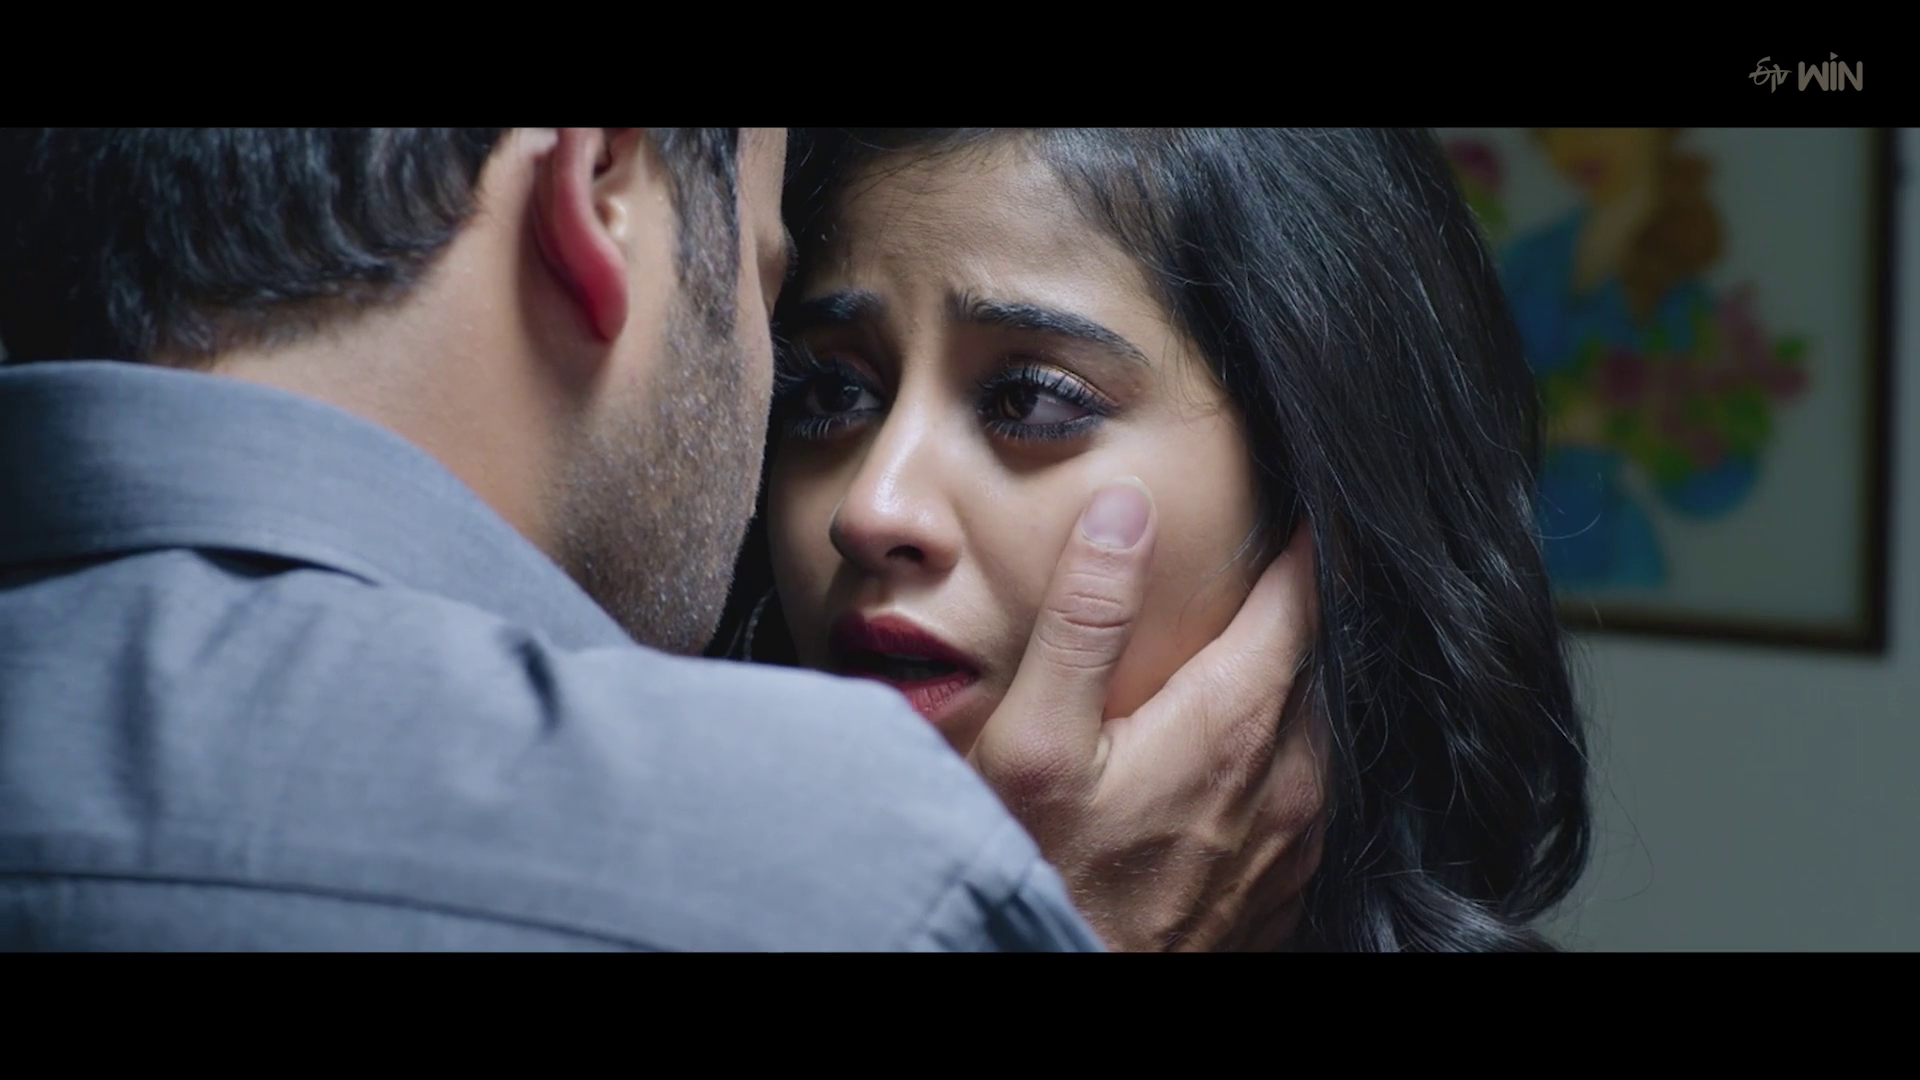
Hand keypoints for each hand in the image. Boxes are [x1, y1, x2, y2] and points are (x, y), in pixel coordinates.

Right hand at [968, 478, 1326, 951]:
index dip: (1306, 543)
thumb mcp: (1035, 742)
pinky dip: (1292, 748)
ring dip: (1299, 680)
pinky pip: (1315, 791)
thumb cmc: (1047, 875)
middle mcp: (1288, 779)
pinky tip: (1246, 746)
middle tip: (1279, 560)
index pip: (1305, 599)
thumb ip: (1085, 621)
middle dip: (1303, 605)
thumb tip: (1126, 512)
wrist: (1065, 986)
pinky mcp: (1289, 884)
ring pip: (1323, 726)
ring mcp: (1296, 839)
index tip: (1302, 501)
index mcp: (1234, 723)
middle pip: (1321, 659)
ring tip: (1262, 643)